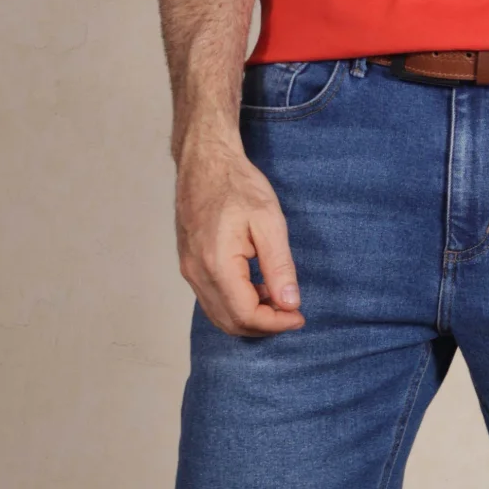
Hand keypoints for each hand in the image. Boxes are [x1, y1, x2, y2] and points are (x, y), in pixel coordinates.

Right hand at [175, 129, 304, 335]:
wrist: (205, 162)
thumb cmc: (237, 185)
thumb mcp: (269, 221)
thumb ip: (279, 266)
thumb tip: (290, 303)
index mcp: (217, 264)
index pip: (246, 315)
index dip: (276, 324)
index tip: (299, 316)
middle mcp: (197, 273)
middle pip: (230, 323)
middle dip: (264, 326)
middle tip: (292, 312)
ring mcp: (189, 270)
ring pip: (219, 315)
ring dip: (250, 317)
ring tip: (277, 300)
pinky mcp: (189, 265)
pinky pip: (211, 300)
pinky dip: (236, 305)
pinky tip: (257, 288)